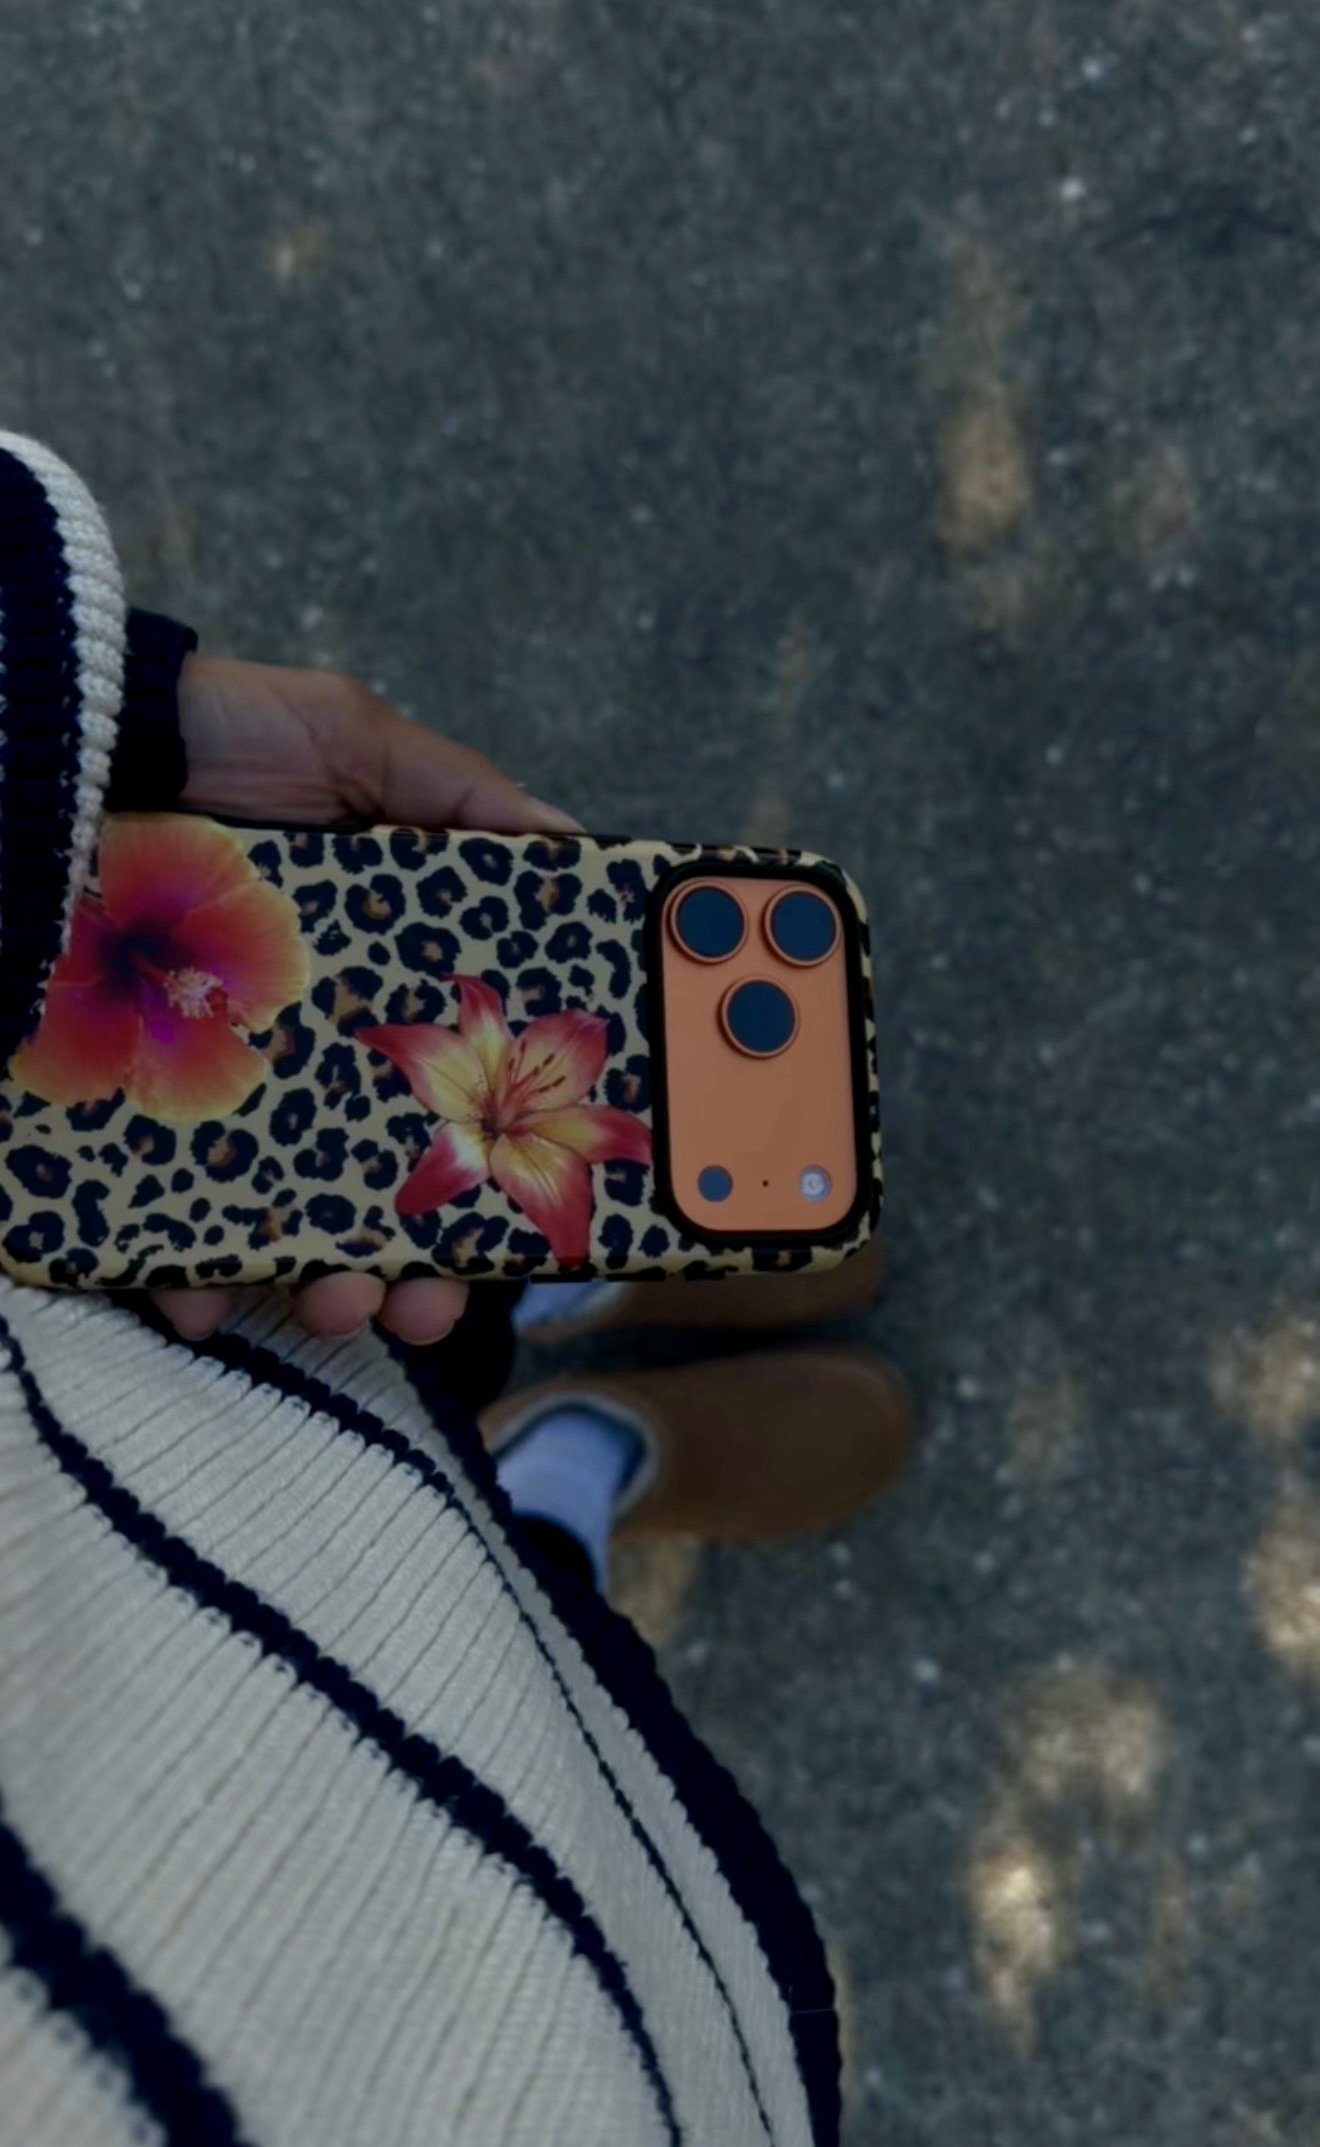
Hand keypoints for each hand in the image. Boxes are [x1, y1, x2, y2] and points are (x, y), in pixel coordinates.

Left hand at [149, 655, 578, 1348]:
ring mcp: (216, 1093)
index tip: (534, 1224)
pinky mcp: (127, 1112)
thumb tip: (570, 844)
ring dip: (325, 1288)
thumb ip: (461, 795)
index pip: (456, 1098)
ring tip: (334, 1307)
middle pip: (382, 1188)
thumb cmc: (222, 741)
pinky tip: (202, 1296)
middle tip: (428, 1306)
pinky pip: (159, 1217)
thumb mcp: (355, 743)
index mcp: (378, 990)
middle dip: (419, 1269)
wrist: (74, 744)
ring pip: (285, 1224)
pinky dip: (185, 1274)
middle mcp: (307, 1055)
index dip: (499, 1169)